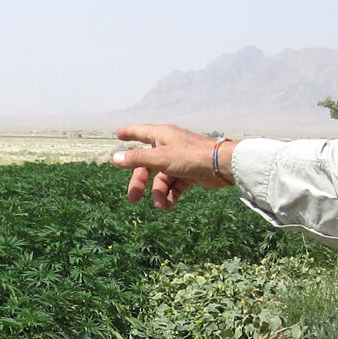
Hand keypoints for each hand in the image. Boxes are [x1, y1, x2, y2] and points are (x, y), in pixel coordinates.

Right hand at [111, 124, 234, 210]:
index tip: (118, 134)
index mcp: (162, 136)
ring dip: (159, 194)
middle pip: (147, 165)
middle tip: (133, 199)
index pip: (141, 132)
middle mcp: (169, 146)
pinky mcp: (189, 174)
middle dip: (140, 183)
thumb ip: (138, 158)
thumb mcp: (161, 158)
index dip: (129, 133)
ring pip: (161, 179)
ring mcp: (179, 161)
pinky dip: (170, 196)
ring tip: (160, 206)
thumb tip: (115, 158)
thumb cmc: (191, 156)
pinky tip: (168, 205)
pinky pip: (174, 186)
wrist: (222, 167)